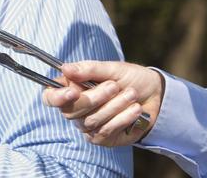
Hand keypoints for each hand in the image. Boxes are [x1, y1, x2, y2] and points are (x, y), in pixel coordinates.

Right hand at [42, 60, 163, 146]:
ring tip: (132, 94)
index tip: (73, 92)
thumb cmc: (130, 79)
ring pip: (91, 121)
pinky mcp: (102, 138)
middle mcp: (76, 109)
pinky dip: (122, 118)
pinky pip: (106, 131)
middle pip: (71, 111)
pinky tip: (135, 109)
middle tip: (115, 86)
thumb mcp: (112, 68)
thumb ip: (88, 69)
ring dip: (115, 106)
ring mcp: (88, 125)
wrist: (156, 96)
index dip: (56, 97)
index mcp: (72, 88)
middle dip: (96, 98)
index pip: (50, 97)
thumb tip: (64, 68)